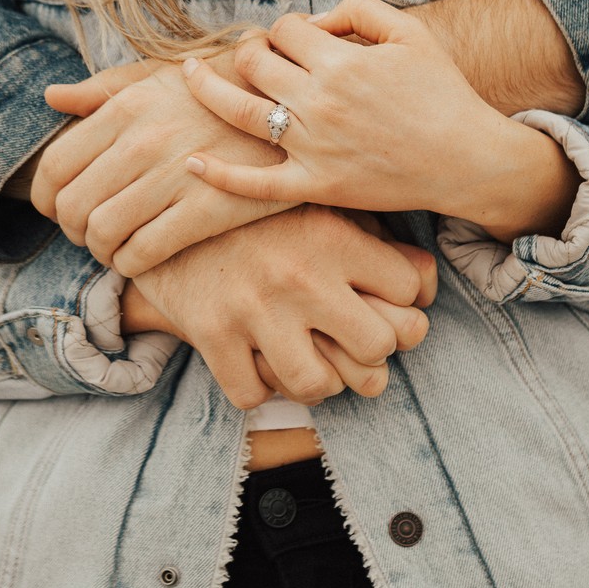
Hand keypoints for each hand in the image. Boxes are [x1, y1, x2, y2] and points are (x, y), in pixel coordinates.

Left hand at [34, 53, 297, 275]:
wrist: (295, 110)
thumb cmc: (222, 92)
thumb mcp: (162, 76)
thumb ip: (103, 90)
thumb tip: (51, 98)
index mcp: (127, 107)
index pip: (56, 165)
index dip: (46, 197)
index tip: (58, 209)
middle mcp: (143, 141)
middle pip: (73, 206)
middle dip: (73, 229)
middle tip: (90, 233)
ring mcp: (174, 177)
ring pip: (103, 233)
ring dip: (101, 250)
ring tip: (115, 248)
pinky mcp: (207, 210)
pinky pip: (142, 252)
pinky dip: (130, 264)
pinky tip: (140, 258)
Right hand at [123, 205, 436, 408]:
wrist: (164, 193)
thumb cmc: (255, 204)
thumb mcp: (316, 202)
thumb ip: (370, 236)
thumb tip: (424, 283)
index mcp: (334, 236)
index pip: (411, 291)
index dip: (409, 304)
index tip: (389, 303)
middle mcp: (301, 276)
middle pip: (379, 346)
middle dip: (373, 353)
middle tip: (355, 344)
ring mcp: (255, 309)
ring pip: (319, 386)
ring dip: (321, 381)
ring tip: (313, 361)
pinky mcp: (211, 332)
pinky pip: (252, 394)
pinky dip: (259, 388)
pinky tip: (261, 363)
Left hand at [182, 0, 550, 221]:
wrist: (466, 158)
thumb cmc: (442, 92)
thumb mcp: (410, 33)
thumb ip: (359, 10)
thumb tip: (313, 18)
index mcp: (340, 61)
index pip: (284, 28)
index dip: (284, 27)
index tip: (295, 37)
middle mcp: (319, 101)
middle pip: (253, 62)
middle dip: (248, 50)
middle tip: (253, 54)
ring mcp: (313, 146)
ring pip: (238, 112)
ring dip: (206, 89)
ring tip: (190, 76)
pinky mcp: (315, 185)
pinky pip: (255, 185)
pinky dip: (219, 175)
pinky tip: (191, 162)